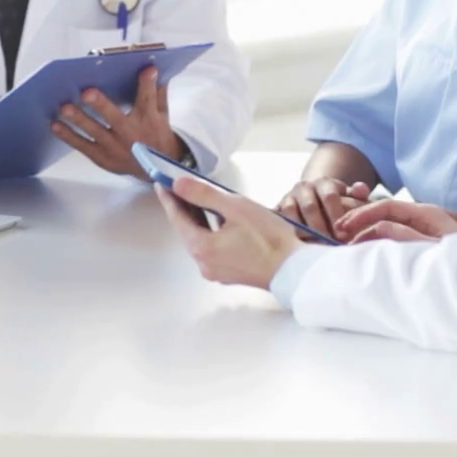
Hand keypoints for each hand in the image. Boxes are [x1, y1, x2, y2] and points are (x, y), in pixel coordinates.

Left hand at [50, 66, 179, 177]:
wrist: (156, 169)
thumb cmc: (156, 134)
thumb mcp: (162, 113)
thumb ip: (157, 92)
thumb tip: (153, 67)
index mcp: (148, 119)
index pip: (148, 98)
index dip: (147, 84)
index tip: (146, 70)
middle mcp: (130, 134)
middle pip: (115, 118)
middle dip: (101, 105)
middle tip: (87, 92)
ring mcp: (115, 147)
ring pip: (95, 132)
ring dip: (79, 119)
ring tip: (65, 108)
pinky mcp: (102, 158)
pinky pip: (83, 146)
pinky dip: (68, 136)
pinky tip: (56, 125)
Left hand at [155, 176, 304, 288]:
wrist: (295, 269)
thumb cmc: (268, 238)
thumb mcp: (235, 207)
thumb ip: (203, 194)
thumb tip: (178, 185)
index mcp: (202, 248)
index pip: (178, 218)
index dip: (169, 199)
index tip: (161, 183)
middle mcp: (204, 264)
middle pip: (187, 231)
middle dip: (183, 209)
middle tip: (178, 189)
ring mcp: (217, 272)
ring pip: (200, 241)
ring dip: (198, 221)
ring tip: (198, 200)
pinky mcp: (230, 273)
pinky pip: (212, 249)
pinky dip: (210, 233)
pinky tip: (218, 221)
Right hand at [277, 179, 371, 239]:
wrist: (313, 201)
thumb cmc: (337, 205)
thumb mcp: (350, 198)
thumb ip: (358, 194)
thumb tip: (362, 189)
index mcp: (324, 183)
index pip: (330, 197)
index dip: (336, 216)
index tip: (344, 236)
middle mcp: (304, 187)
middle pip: (310, 207)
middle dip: (320, 228)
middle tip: (329, 245)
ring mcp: (289, 197)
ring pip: (291, 213)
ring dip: (302, 231)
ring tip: (312, 248)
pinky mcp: (277, 209)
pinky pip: (278, 220)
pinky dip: (286, 232)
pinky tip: (297, 247)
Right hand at [333, 199, 456, 242]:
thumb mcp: (432, 250)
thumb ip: (405, 238)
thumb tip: (377, 229)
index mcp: (426, 213)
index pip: (387, 206)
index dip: (363, 214)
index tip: (344, 227)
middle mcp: (424, 217)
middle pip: (385, 212)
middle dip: (360, 221)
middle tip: (338, 234)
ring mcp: (424, 229)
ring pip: (388, 225)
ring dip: (367, 232)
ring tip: (346, 244)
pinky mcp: (423, 242)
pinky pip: (395, 236)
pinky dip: (378, 241)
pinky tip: (366, 250)